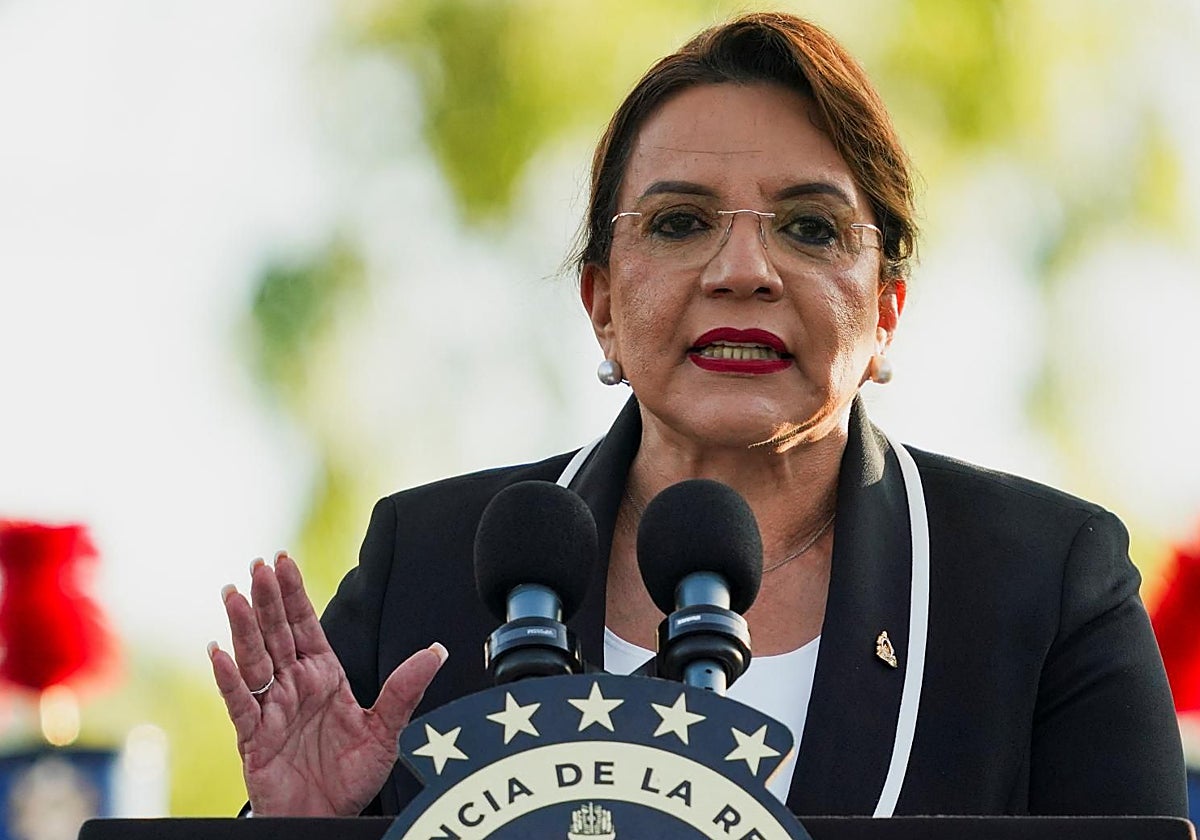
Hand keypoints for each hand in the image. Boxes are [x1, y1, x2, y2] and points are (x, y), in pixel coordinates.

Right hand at [209, 551, 446, 815]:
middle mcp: (294, 685)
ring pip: (254, 660)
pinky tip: (217, 654)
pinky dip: (227, 679)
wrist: (328, 818)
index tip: (282, 560)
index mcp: (323, 675)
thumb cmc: (351, 776)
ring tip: (233, 595)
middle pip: (277, 633)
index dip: (293, 593)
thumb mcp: (387, 730)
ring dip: (242, 628)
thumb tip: (438, 650)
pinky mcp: (254, 738)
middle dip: (267, 599)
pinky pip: (239, 704)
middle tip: (258, 564)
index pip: (305, 625)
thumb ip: (406, 689)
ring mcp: (271, 709)